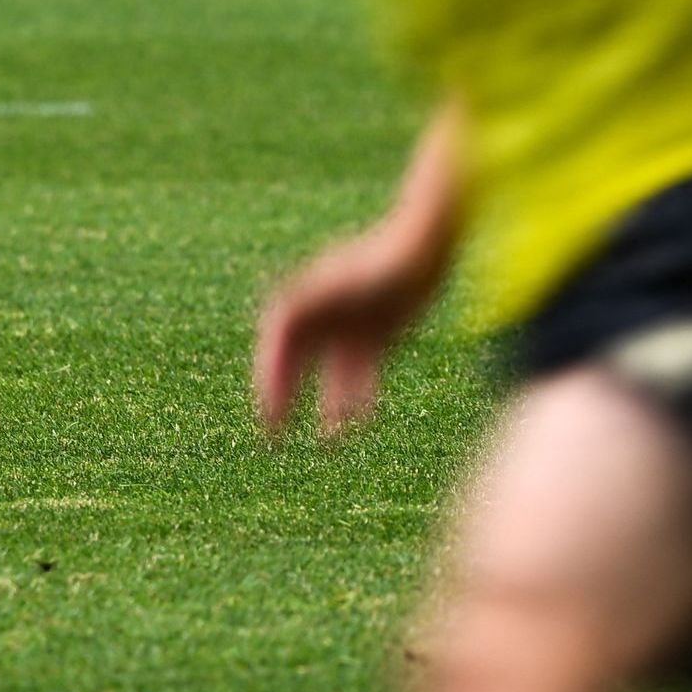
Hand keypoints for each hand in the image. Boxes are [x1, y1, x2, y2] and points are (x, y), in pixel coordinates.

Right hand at [253, 219, 444, 438]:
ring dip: (327, 407)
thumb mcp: (333, 285)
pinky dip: (359, 396)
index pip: (275, 350)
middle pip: (294, 366)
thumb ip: (302, 305)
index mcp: (301, 303)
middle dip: (285, 398)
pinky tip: (362, 421)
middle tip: (276, 435)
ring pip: (330, 376)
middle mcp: (320, 318)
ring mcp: (347, 329)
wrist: (422, 249)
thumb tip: (273, 325)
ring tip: (330, 442)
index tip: (269, 414)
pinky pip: (362, 374)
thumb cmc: (375, 264)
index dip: (268, 383)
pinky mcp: (377, 338)